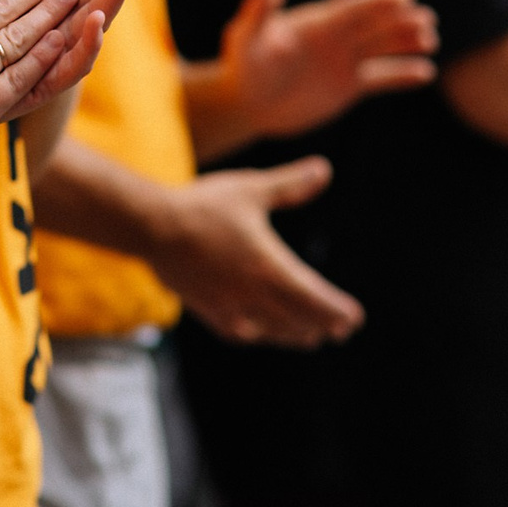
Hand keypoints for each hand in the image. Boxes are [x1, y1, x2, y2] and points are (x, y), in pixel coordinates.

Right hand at [147, 158, 361, 346]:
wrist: (152, 227)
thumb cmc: (203, 205)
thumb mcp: (251, 188)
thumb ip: (290, 184)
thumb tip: (325, 169)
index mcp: (269, 267)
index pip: (314, 298)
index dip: (337, 310)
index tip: (355, 318)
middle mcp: (253, 294)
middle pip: (298, 320)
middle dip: (323, 325)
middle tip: (341, 331)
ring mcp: (229, 306)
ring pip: (272, 330)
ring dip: (295, 334)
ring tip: (310, 337)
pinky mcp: (208, 310)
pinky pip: (241, 332)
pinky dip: (260, 334)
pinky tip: (260, 331)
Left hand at [214, 0, 436, 142]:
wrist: (245, 103)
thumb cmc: (242, 66)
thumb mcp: (248, 35)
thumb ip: (261, 8)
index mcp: (316, 22)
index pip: (353, 7)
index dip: (378, 0)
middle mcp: (335, 38)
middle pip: (374, 25)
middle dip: (400, 20)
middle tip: (427, 19)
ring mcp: (344, 61)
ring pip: (382, 47)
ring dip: (406, 42)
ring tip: (431, 39)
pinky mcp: (347, 86)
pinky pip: (381, 78)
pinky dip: (402, 75)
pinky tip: (426, 73)